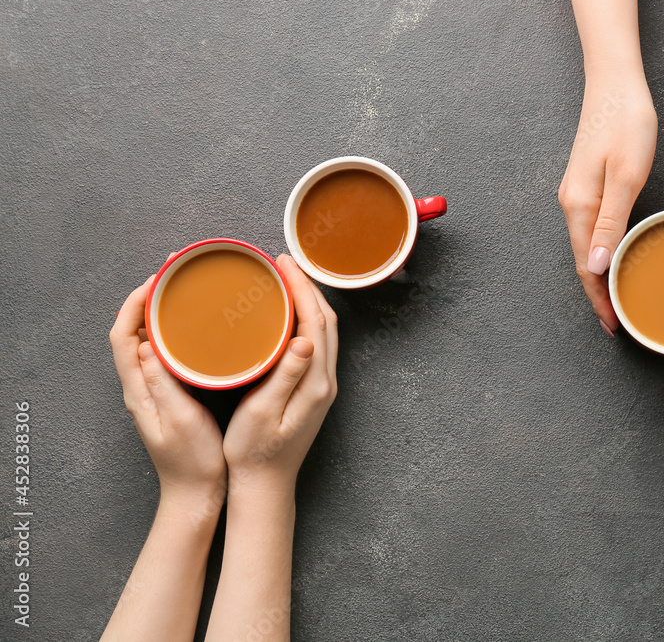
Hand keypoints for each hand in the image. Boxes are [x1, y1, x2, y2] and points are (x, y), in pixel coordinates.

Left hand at [110, 274, 226, 502]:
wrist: (196, 493)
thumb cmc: (193, 462)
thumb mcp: (181, 420)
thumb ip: (162, 383)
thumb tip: (147, 345)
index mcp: (139, 391)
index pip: (122, 336)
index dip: (134, 304)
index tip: (157, 281)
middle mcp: (140, 388)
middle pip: (131, 333)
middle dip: (146, 299)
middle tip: (172, 276)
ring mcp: (153, 392)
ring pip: (146, 342)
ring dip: (158, 314)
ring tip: (182, 293)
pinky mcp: (169, 396)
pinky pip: (164, 355)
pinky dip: (173, 334)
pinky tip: (194, 329)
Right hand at [223, 254, 338, 492]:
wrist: (265, 486)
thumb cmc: (254, 453)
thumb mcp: (262, 414)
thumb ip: (285, 377)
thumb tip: (304, 340)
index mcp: (314, 383)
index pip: (316, 322)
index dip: (301, 288)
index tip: (282, 263)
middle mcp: (324, 381)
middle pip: (325, 321)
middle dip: (306, 286)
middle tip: (281, 262)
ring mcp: (321, 386)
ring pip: (322, 331)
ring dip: (307, 301)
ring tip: (283, 279)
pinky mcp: (313, 390)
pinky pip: (315, 344)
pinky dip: (304, 320)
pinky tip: (286, 315)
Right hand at [558, 72, 656, 335]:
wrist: (614, 82)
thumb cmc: (626, 122)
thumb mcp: (625, 175)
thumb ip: (610, 223)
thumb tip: (594, 266)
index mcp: (580, 205)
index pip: (584, 266)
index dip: (598, 299)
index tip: (614, 325)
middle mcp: (572, 204)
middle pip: (581, 261)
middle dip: (598, 294)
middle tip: (619, 321)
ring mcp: (576, 194)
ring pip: (585, 247)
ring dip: (599, 275)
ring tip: (620, 298)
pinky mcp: (585, 184)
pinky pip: (590, 230)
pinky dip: (601, 252)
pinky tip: (615, 258)